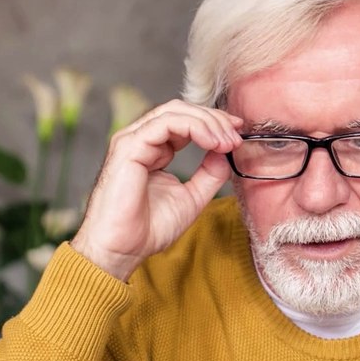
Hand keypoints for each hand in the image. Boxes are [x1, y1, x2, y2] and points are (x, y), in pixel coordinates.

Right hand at [71, 100, 242, 280]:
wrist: (121, 250)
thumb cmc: (147, 229)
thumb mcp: (191, 198)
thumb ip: (209, 174)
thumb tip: (225, 152)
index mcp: (152, 149)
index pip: (184, 121)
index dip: (213, 123)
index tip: (238, 133)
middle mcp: (141, 140)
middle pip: (181, 110)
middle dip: (214, 119)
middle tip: (236, 135)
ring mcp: (132, 140)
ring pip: (174, 111)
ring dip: (207, 122)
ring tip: (227, 141)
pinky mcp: (129, 146)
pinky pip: (165, 123)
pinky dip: (194, 127)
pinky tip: (211, 142)